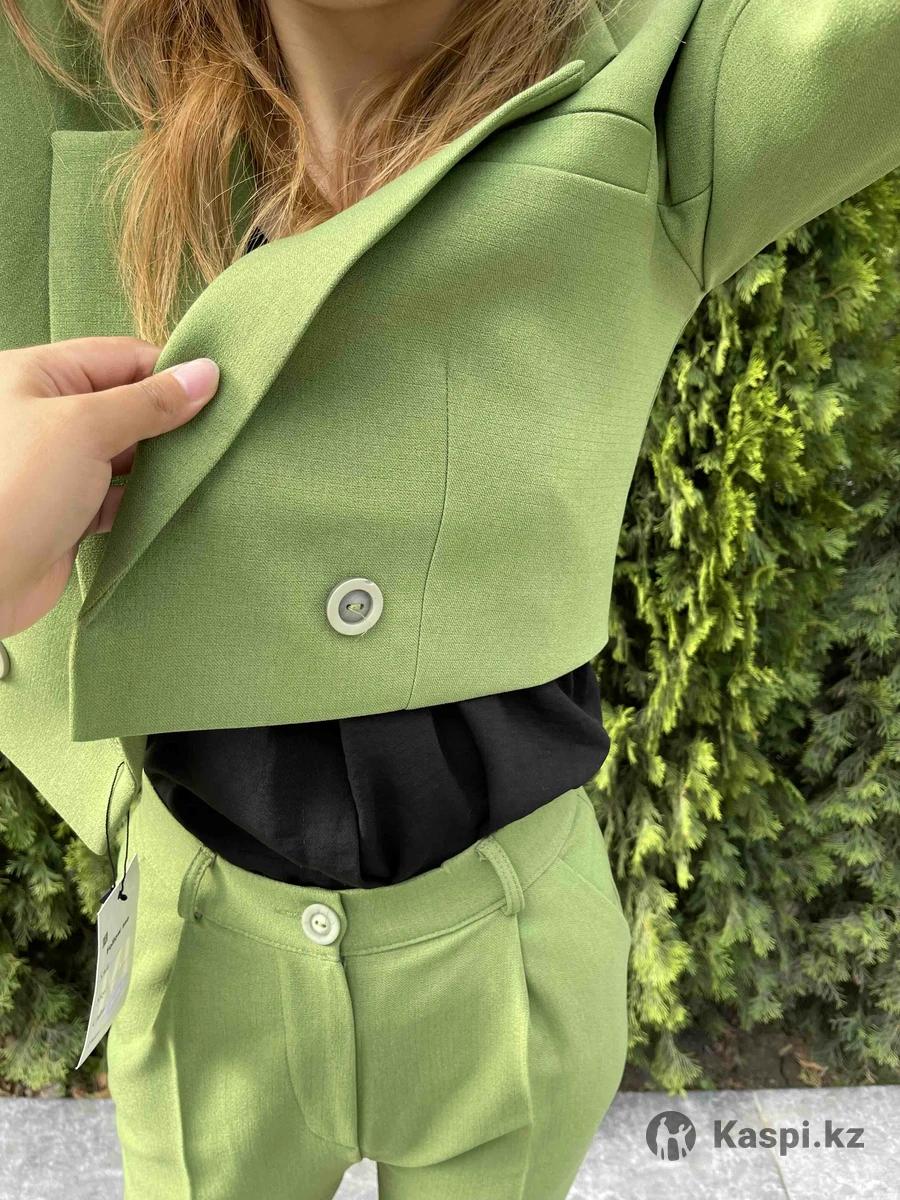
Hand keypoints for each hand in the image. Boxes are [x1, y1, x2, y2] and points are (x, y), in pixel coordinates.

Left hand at [0, 336, 219, 637]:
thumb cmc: (16, 490)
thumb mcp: (85, 428)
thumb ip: (149, 402)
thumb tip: (206, 373)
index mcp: (36, 375)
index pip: (120, 358)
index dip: (169, 372)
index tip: (218, 393)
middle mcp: (45, 414)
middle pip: (126, 402)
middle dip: (170, 419)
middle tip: (218, 434)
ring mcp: (58, 465)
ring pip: (127, 451)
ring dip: (161, 463)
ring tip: (203, 469)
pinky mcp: (69, 509)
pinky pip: (119, 494)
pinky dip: (146, 498)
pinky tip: (173, 503)